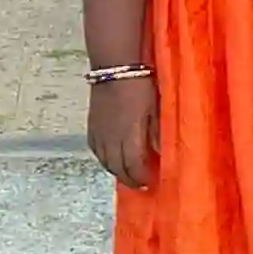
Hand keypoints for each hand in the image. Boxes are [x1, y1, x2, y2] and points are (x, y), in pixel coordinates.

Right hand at [88, 71, 160, 189]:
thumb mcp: (155, 109)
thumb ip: (157, 133)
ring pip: (105, 162)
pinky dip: (105, 160)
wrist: (115, 68)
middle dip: (130, 179)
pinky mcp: (91, 127)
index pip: (133, 166)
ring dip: (117, 171)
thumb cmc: (141, 86)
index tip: (150, 184)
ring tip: (129, 176)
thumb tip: (161, 154)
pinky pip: (96, 152)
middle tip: (141, 185)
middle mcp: (110, 140)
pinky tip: (113, 160)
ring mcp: (99, 134)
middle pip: (118, 168)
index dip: (141, 178)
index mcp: (129, 136)